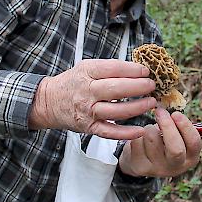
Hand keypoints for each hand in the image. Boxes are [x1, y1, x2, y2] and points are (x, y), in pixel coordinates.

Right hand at [29, 59, 156, 139]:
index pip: (113, 69)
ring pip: (116, 111)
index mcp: (87, 73)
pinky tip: (141, 130)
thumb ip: (109, 68)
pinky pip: (109, 132)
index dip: (132, 69)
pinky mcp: (89, 127)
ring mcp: (88, 111)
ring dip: (137, 108)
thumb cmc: (73, 82)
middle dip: (138, 87)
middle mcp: (87, 92)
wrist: (49, 102)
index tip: (146, 71)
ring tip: (151, 103)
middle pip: (116, 89)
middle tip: (152, 86)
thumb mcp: (87, 67)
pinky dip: (126, 133)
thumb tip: (137, 69)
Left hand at [118, 107, 201, 177]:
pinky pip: (138, 143)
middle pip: (176, 149)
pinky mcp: (141, 168)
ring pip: (153, 140)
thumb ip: (178, 125)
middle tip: (160, 111)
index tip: (175, 113)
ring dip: (149, 128)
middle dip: (167, 126)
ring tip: (149, 130)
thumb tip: (172, 113)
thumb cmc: (163, 140)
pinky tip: (139, 139)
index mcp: (190, 156)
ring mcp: (158, 170)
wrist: (141, 159)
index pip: (194, 142)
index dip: (185, 126)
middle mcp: (177, 167)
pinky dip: (137, 135)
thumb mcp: (176, 134)